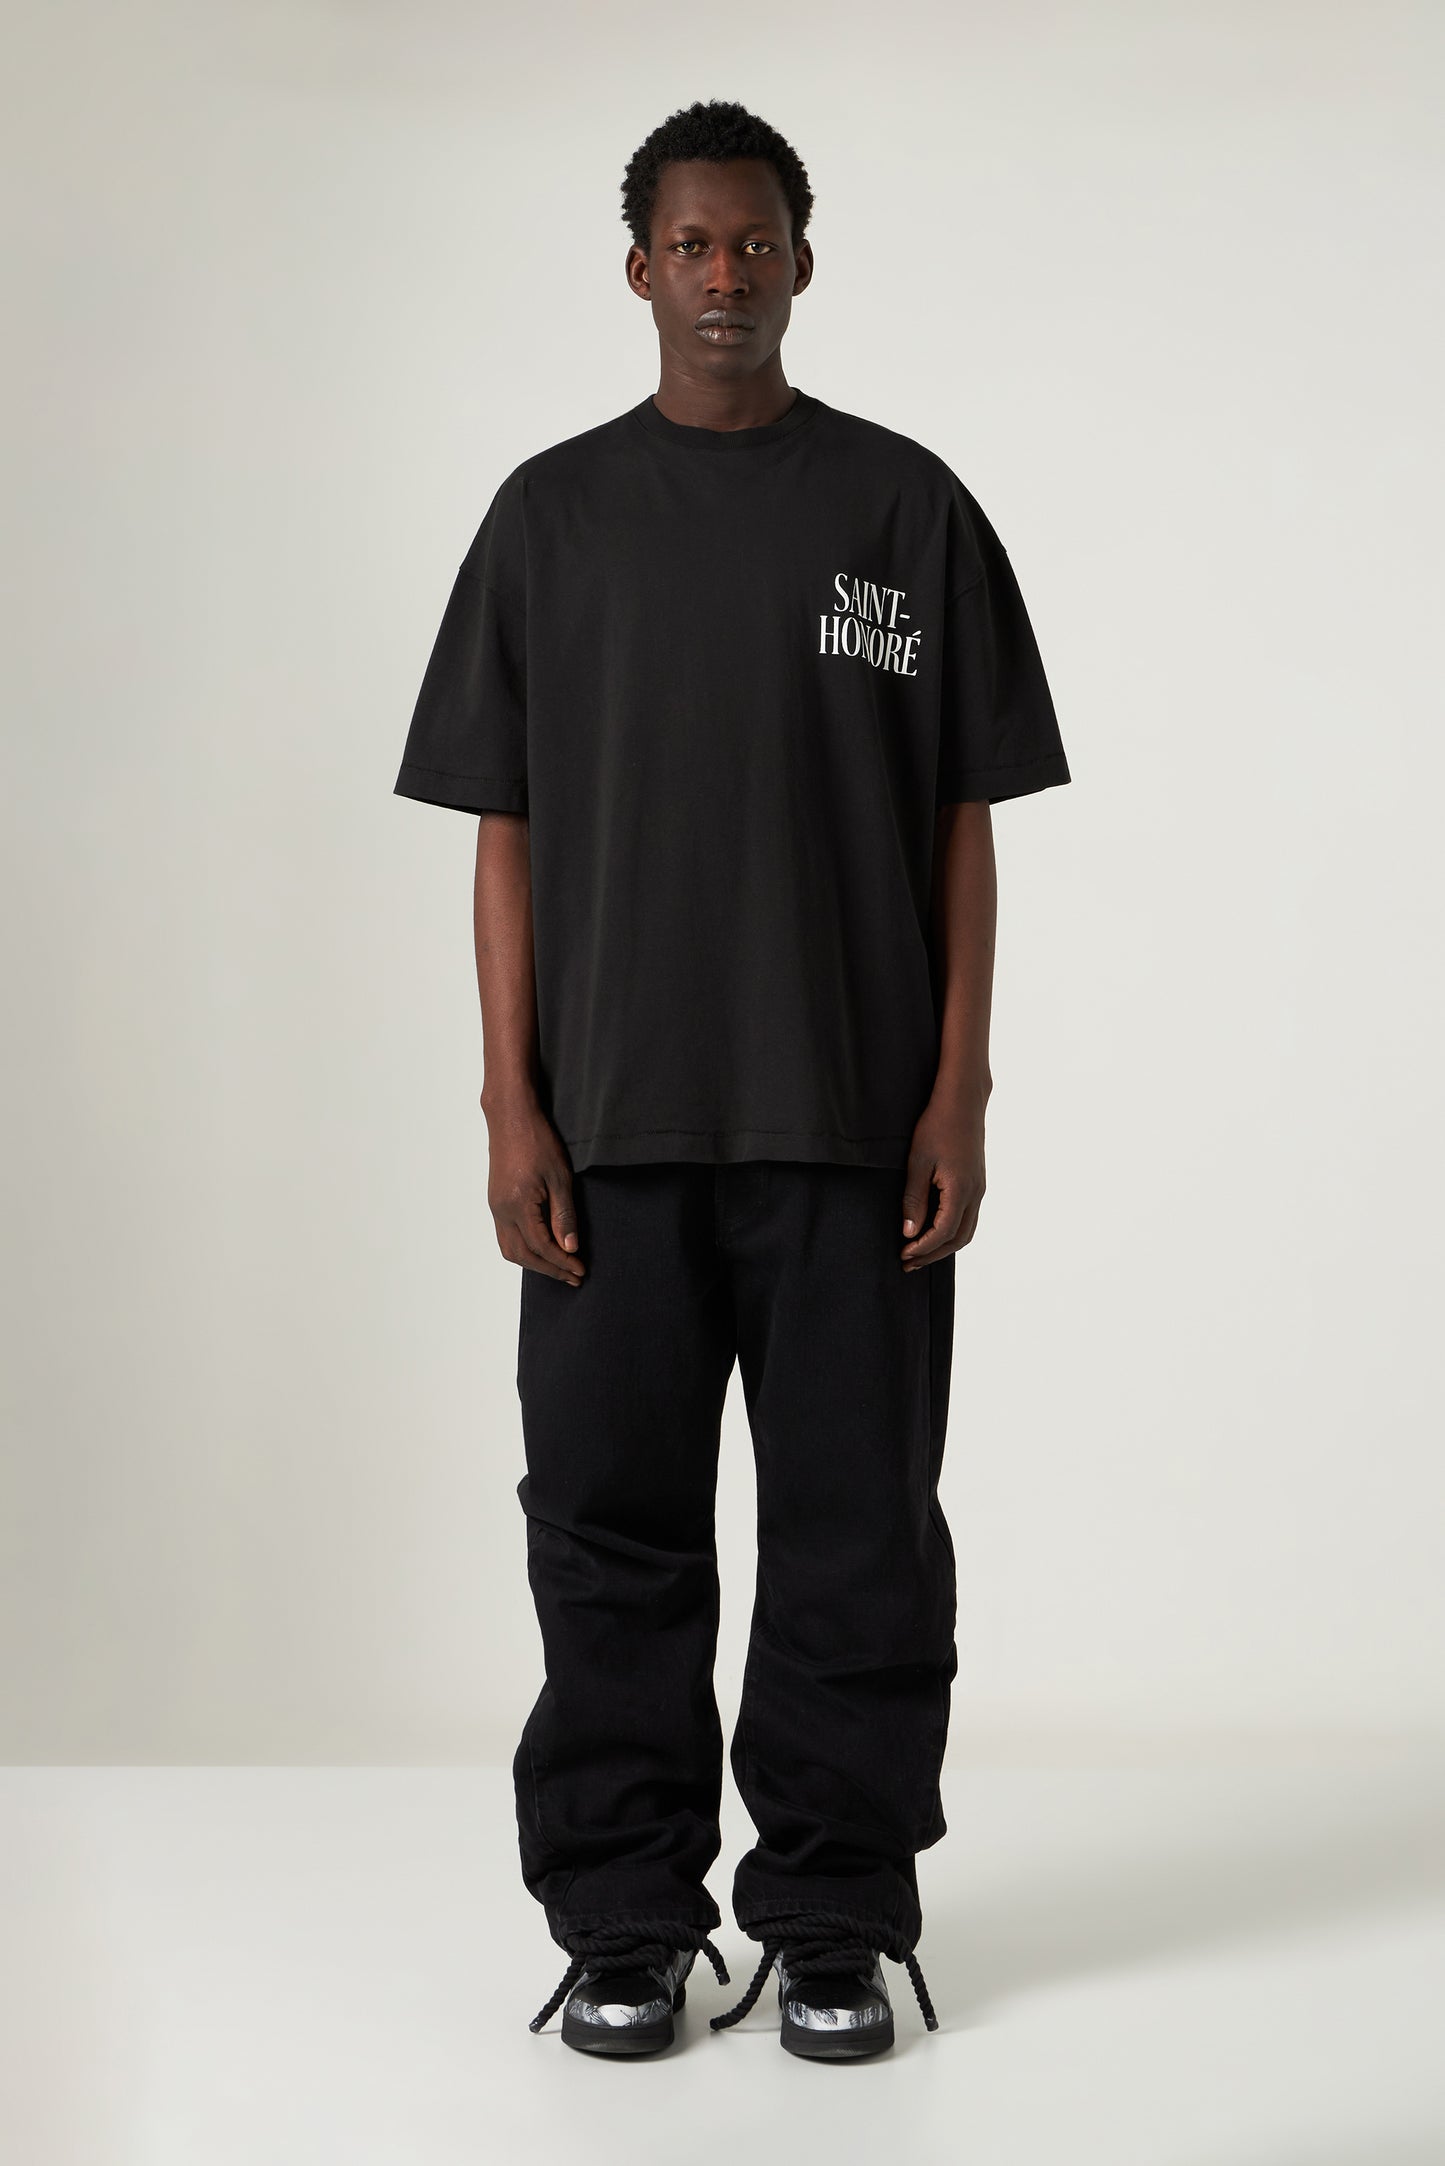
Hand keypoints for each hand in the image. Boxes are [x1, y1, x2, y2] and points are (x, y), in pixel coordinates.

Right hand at [482, 1089, 584, 1285]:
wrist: (510, 1117)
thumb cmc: (537, 1141)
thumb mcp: (560, 1177)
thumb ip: (564, 1215)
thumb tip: (570, 1247)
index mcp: (518, 1205)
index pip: (541, 1246)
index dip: (562, 1262)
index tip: (581, 1271)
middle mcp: (501, 1210)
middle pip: (522, 1255)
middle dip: (549, 1269)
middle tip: (573, 1277)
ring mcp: (495, 1207)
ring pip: (509, 1249)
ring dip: (533, 1263)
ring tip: (558, 1268)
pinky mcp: (495, 1201)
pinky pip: (505, 1236)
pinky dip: (522, 1250)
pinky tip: (540, 1249)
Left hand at [900, 1089, 986, 1269]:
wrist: (962, 1102)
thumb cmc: (936, 1126)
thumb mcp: (917, 1162)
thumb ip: (914, 1200)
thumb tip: (909, 1233)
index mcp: (961, 1190)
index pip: (943, 1232)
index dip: (923, 1248)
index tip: (903, 1254)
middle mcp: (975, 1194)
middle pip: (958, 1239)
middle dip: (933, 1254)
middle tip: (908, 1263)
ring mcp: (979, 1189)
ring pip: (966, 1230)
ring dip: (943, 1246)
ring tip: (919, 1252)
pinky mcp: (977, 1183)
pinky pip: (968, 1217)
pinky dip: (951, 1231)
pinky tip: (933, 1230)